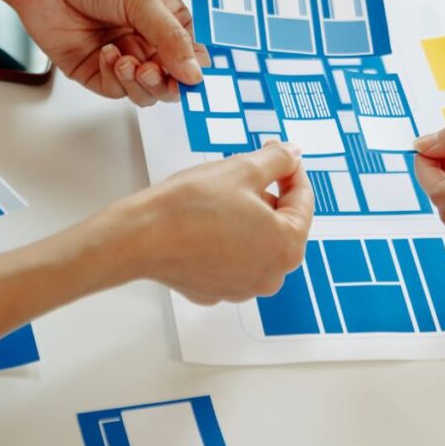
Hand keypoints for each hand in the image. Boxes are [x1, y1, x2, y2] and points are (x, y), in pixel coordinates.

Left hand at [0, 0, 206, 104]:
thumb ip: (171, 38)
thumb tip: (195, 74)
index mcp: (168, 21)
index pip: (193, 57)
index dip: (195, 72)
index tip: (193, 80)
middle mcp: (148, 41)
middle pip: (171, 81)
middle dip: (166, 83)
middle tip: (154, 72)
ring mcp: (122, 57)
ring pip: (145, 92)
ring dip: (141, 83)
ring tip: (130, 64)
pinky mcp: (94, 69)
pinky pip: (115, 90)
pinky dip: (115, 77)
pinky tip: (107, 53)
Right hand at [104, 141, 313, 303]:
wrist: (141, 236)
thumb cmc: (192, 206)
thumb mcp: (244, 169)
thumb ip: (278, 160)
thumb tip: (292, 154)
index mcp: (287, 247)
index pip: (303, 201)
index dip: (292, 170)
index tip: (281, 155)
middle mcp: (270, 276)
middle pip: (282, 224)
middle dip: (269, 194)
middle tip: (249, 170)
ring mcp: (242, 288)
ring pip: (257, 242)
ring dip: (249, 217)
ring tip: (225, 194)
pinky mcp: (215, 290)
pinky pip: (231, 258)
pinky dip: (227, 238)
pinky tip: (208, 219)